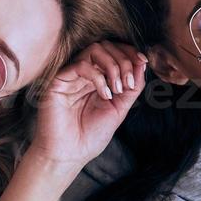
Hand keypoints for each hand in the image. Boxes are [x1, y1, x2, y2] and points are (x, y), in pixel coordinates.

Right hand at [28, 42, 146, 173]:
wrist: (69, 155)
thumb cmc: (90, 136)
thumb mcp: (119, 109)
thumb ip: (131, 87)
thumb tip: (143, 63)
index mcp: (98, 77)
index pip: (114, 51)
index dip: (130, 52)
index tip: (143, 61)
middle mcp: (84, 73)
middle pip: (105, 46)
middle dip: (124, 60)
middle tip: (128, 83)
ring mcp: (71, 75)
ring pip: (94, 50)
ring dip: (113, 65)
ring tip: (117, 88)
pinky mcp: (58, 81)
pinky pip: (81, 65)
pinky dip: (97, 76)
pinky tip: (104, 94)